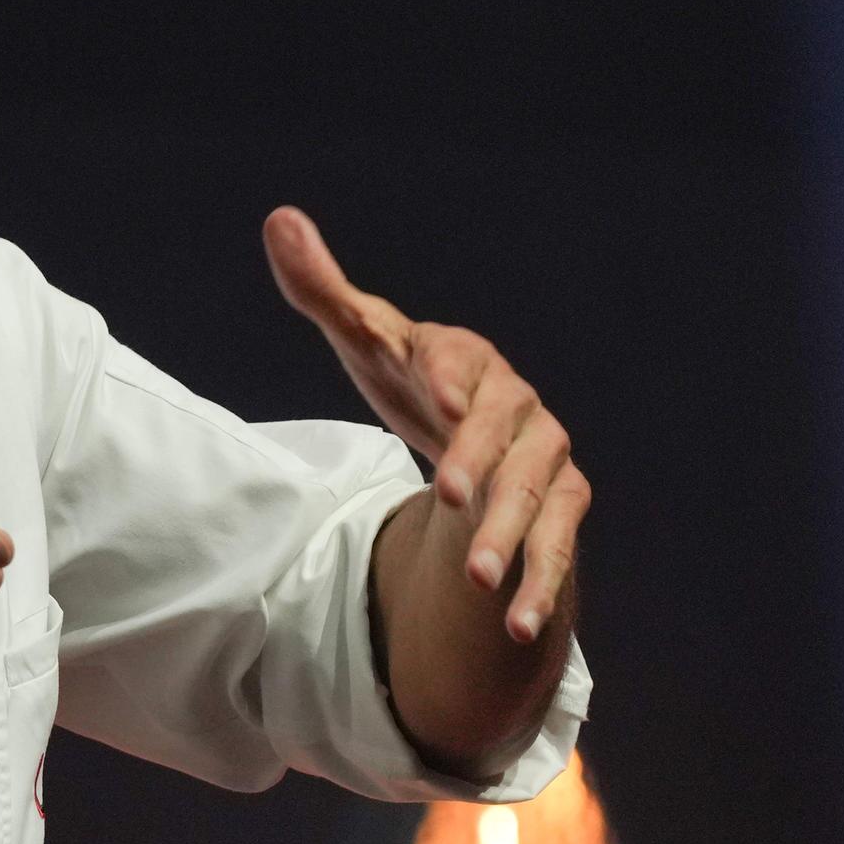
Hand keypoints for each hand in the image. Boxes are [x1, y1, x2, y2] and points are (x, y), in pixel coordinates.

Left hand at [263, 207, 586, 641]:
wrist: (469, 418)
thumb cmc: (409, 372)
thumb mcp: (365, 338)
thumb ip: (322, 288)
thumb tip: (280, 219)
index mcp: (461, 354)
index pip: (455, 357)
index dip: (446, 374)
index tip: (433, 395)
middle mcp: (512, 400)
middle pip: (500, 430)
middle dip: (478, 462)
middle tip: (447, 496)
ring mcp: (544, 451)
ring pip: (536, 493)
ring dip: (511, 536)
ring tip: (479, 583)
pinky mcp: (563, 500)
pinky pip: (558, 542)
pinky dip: (541, 583)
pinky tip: (515, 623)